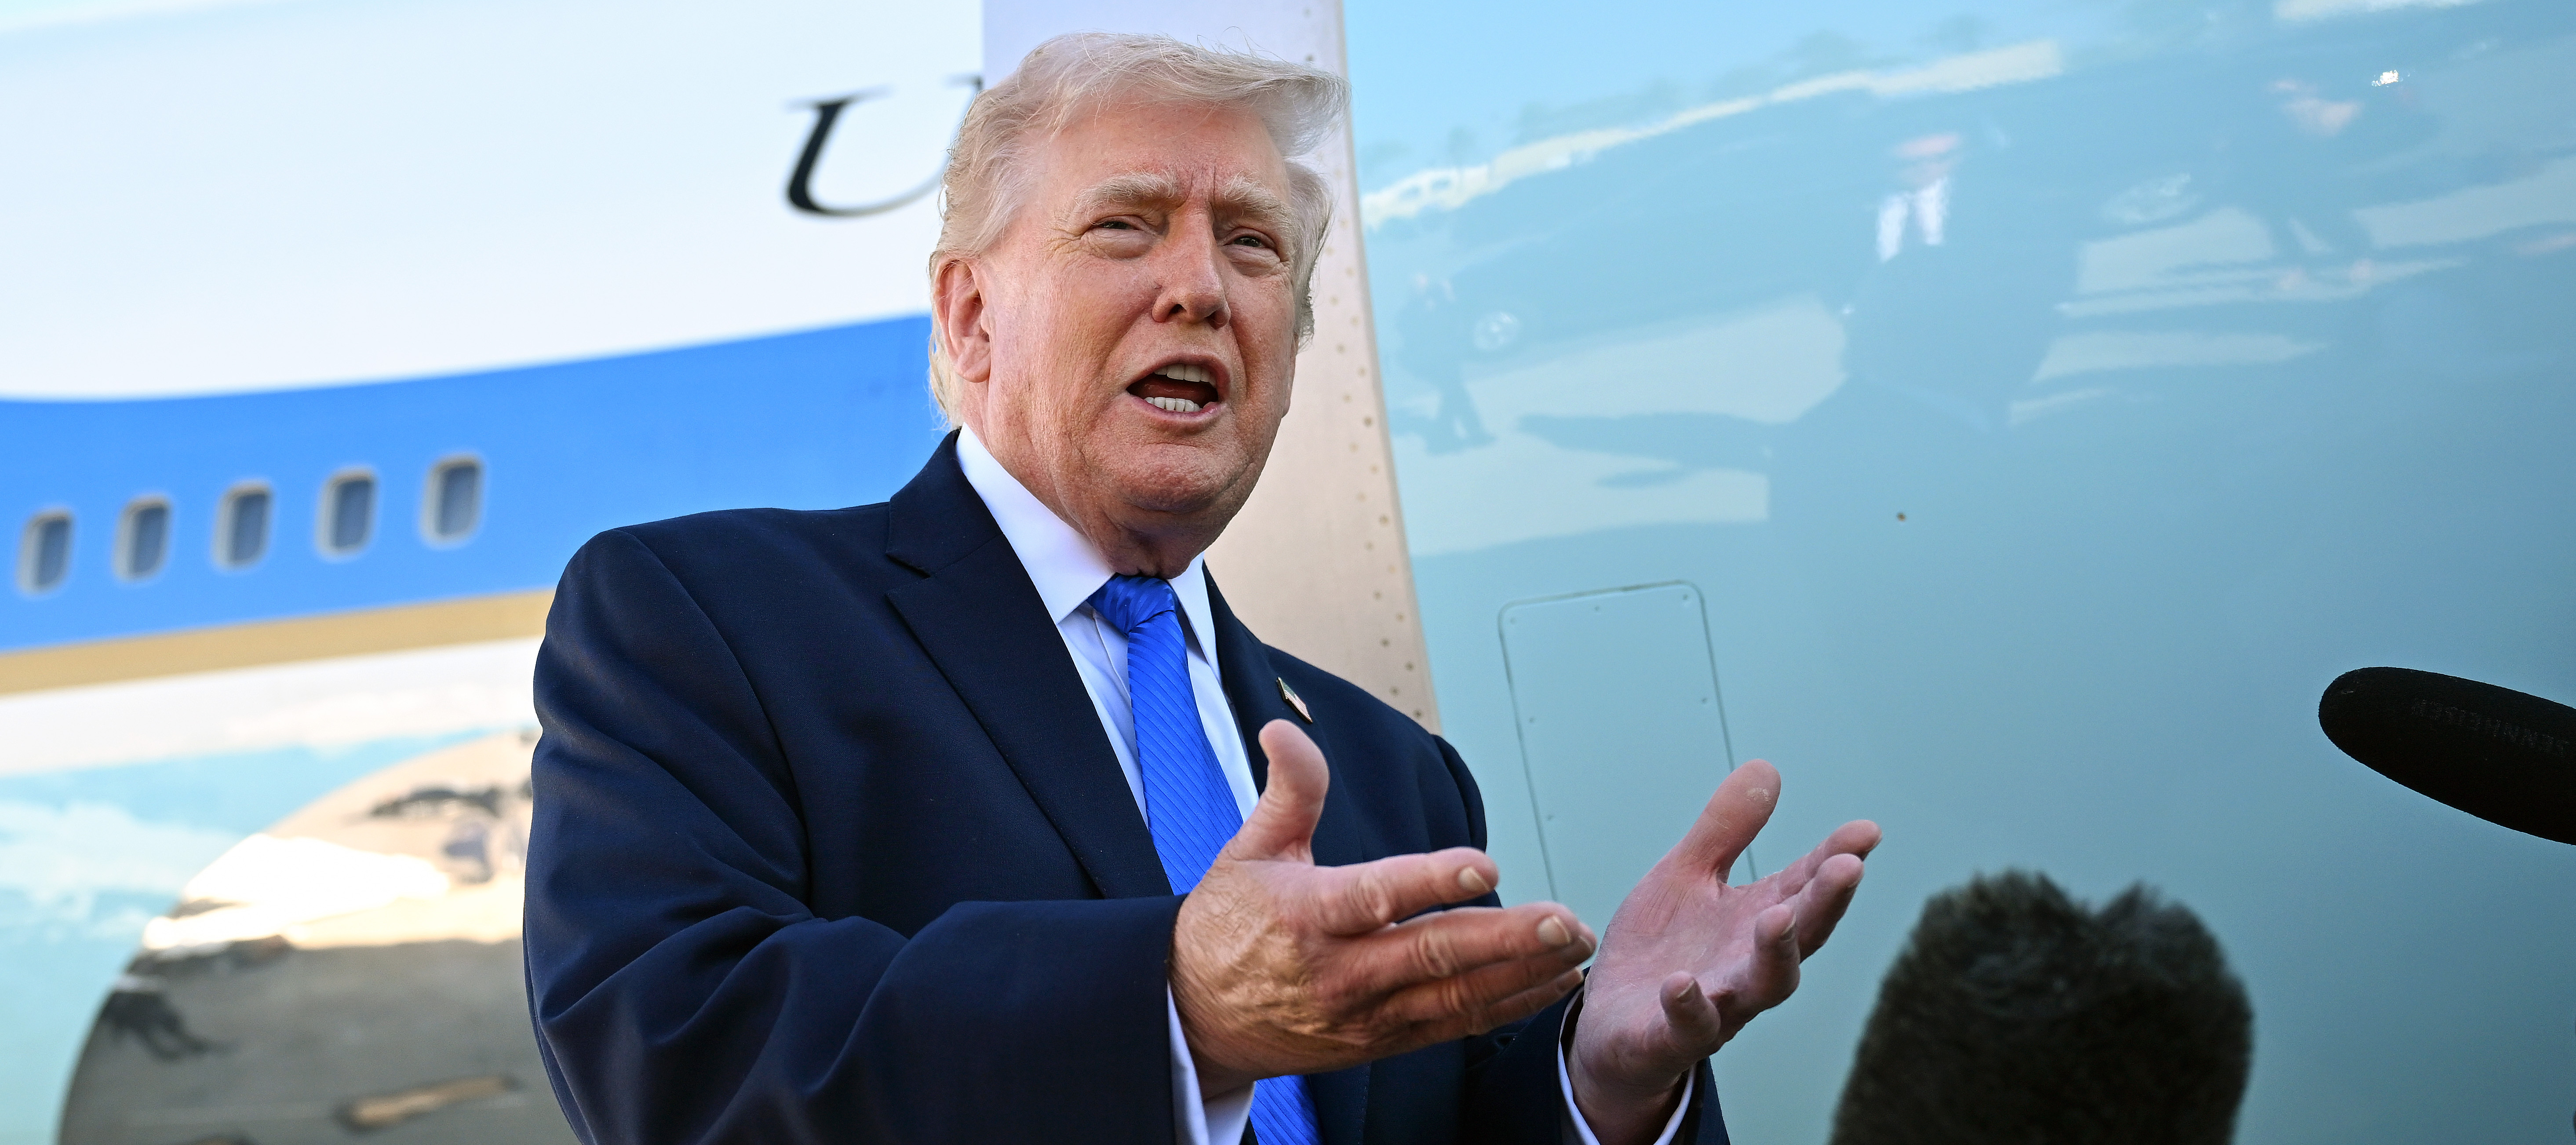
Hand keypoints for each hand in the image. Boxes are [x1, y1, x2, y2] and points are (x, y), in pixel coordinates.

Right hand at [1172, 720, 1596, 1094]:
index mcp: (1307, 916)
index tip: (1485, 864)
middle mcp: (1340, 972)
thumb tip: (1283, 728)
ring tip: (1574, 948)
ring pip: (1454, 998)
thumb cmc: (1226, 926)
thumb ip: (1288, 791)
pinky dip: (1506, 1007)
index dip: (1432, 881)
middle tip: (1564, 921)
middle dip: (1506, 939)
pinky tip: (1548, 984)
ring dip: (1521, 974)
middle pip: (1433, 955)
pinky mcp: (1380, 1042)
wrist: (1194, 1018)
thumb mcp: (1247, 850)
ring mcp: (1364, 1015)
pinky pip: (1452, 1026)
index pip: (1377, 896)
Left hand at [1569, 760, 1880, 1144]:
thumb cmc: (1660, 951)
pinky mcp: (1669, 1037)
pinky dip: (1688, 1006)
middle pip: (1799, 936)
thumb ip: (1725, 831)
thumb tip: (1766, 766)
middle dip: (1824, 903)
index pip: (1804, 887)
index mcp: (1754, 922)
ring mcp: (1714, 1004)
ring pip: (1760, 987)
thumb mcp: (1686, 876)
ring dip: (1774, 953)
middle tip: (1847, 867)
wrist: (1611, 1028)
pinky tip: (1682, 983)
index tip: (1867, 830)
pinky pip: (1685, 1028)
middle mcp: (1746, 965)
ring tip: (1779, 916)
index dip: (1836, 860)